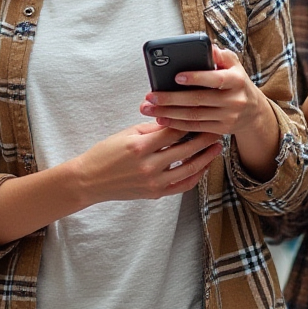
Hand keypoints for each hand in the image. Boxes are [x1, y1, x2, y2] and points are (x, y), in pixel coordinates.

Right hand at [73, 121, 221, 204]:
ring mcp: (153, 182)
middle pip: (186, 149)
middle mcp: (149, 166)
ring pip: (189, 169)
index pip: (174, 131)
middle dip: (204, 138)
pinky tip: (203, 166)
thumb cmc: (106, 153)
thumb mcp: (127, 134)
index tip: (202, 114)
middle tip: (217, 129)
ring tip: (217, 147)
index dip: (191, 122)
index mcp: (140, 147)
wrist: (90, 180)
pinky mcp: (155, 193)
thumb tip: (176, 120)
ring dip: (206, 157)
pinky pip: (182, 186)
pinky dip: (196, 176)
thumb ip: (153, 128)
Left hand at [141, 46, 276, 140]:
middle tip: (150, 96)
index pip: (216, 79)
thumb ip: (222, 56)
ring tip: (149, 108)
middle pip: (198, 100)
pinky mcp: (221, 130)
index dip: (197, 78)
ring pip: (194, 116)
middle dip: (171, 98)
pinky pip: (195, 127)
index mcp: (237, 80)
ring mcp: (228, 117)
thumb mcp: (235, 65)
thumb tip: (209, 47)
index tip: (176, 76)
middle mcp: (234, 100)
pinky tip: (161, 119)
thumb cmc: (237, 83)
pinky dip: (176, 124)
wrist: (253, 111)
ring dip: (168, 113)